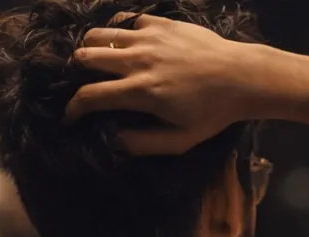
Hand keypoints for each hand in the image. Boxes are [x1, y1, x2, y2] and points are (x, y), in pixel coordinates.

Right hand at [64, 12, 257, 154]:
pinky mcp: (159, 22)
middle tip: (81, 83)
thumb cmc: (211, 114)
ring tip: (96, 61)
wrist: (239, 76)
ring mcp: (147, 36)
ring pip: (101, 33)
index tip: (69, 118)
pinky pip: (126, 21)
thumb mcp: (179, 141)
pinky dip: (118, 32)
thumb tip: (114, 140)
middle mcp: (138, 59)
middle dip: (75, 72)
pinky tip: (124, 44)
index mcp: (140, 91)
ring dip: (91, 47)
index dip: (73, 109)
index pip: (90, 96)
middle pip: (86, 56)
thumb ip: (143, 143)